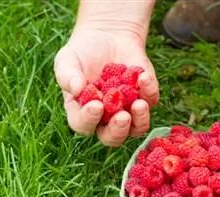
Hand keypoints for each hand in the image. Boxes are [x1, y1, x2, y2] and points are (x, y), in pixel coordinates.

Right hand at [54, 27, 158, 146]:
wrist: (106, 36)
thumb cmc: (82, 52)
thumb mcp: (67, 60)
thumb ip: (67, 75)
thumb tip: (76, 89)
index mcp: (82, 113)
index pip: (83, 125)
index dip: (89, 119)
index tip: (96, 105)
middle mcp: (105, 118)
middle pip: (112, 137)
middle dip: (118, 130)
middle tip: (122, 116)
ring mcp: (128, 110)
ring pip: (137, 128)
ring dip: (140, 120)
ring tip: (139, 103)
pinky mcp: (145, 97)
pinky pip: (151, 101)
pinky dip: (149, 91)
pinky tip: (143, 77)